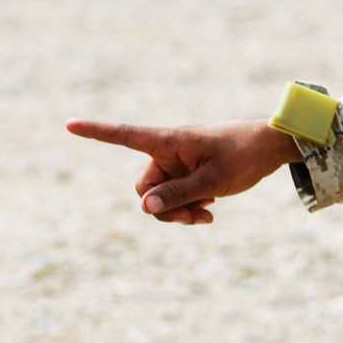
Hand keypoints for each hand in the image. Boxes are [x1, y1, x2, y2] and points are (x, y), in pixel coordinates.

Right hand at [66, 119, 301, 224]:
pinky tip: (209, 211)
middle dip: (163, 207)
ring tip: (206, 215)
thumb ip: (179, 194)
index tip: (69, 124)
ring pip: (160, 197)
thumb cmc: (245, 155)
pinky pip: (175, 197)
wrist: (272, 148)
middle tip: (195, 218)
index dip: (96, 132)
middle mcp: (168, 151)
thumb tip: (144, 207)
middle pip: (145, 187)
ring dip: (178, 210)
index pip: (125, 135)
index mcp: (169, 141)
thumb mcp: (214, 180)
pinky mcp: (188, 174)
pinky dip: (188, 206)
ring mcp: (177, 164)